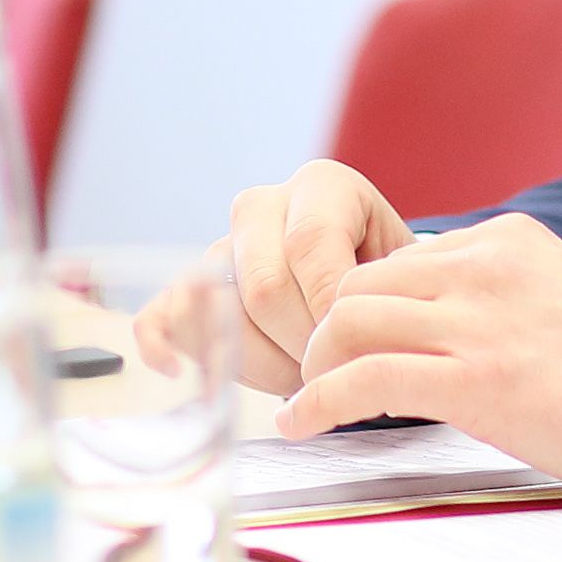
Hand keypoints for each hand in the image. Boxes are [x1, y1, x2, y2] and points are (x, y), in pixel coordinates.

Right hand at [137, 159, 413, 393]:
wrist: (369, 277)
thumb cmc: (390, 278)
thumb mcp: (401, 271)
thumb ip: (382, 292)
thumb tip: (358, 337)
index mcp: (322, 185)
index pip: (311, 245)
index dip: (329, 309)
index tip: (354, 351)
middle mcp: (263, 205)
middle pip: (264, 286)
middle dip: (300, 344)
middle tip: (332, 371)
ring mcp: (221, 244)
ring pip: (220, 310)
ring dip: (262, 363)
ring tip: (302, 375)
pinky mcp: (190, 286)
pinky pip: (160, 311)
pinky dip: (160, 342)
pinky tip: (179, 371)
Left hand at [278, 212, 561, 502]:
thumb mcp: (558, 288)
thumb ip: (498, 288)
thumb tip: (436, 312)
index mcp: (507, 239)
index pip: (400, 258)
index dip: (367, 305)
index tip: (355, 343)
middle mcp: (484, 266)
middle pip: (359, 282)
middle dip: (328, 330)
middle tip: (322, 372)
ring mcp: (477, 322)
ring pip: (349, 320)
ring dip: (316, 363)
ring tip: (311, 397)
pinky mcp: (472, 381)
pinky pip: (363, 379)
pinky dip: (318, 401)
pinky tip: (302, 422)